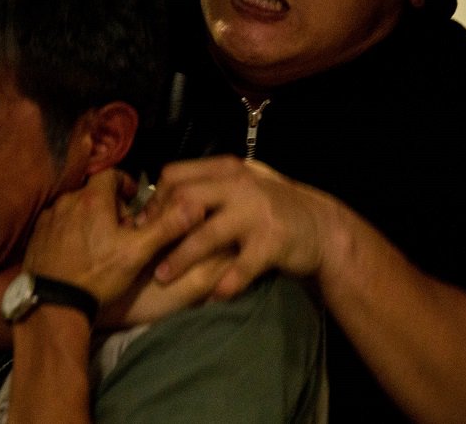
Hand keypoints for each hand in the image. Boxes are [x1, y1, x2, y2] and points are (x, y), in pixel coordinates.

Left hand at [23, 169, 192, 304]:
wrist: (54, 305)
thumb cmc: (99, 276)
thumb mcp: (138, 253)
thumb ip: (166, 227)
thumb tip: (195, 205)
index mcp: (93, 200)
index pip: (110, 173)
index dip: (124, 183)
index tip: (133, 199)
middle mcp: (67, 202)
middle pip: (93, 191)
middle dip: (108, 203)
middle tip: (121, 227)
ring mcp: (49, 219)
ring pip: (75, 207)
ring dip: (88, 216)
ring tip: (100, 241)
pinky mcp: (37, 236)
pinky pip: (58, 223)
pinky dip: (70, 230)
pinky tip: (78, 251)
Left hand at [150, 155, 337, 298]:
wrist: (322, 226)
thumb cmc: (273, 207)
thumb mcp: (242, 184)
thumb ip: (209, 187)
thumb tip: (161, 197)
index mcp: (227, 169)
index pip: (176, 175)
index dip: (154, 199)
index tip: (142, 223)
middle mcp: (240, 185)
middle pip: (186, 201)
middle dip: (160, 227)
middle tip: (143, 248)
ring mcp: (257, 213)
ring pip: (207, 235)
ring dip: (181, 257)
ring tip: (163, 277)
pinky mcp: (272, 241)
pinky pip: (241, 266)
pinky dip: (225, 283)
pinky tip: (212, 296)